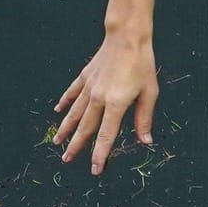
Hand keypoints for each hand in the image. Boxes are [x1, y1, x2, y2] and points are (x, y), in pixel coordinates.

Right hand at [54, 30, 158, 173]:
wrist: (127, 37)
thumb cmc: (142, 64)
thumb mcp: (150, 92)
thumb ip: (144, 118)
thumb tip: (145, 141)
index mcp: (116, 104)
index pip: (106, 135)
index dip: (100, 154)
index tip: (94, 169)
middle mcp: (98, 98)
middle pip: (85, 128)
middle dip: (76, 146)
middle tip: (66, 161)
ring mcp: (89, 87)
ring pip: (74, 113)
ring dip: (66, 129)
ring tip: (57, 142)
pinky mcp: (85, 76)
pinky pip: (72, 92)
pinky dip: (65, 102)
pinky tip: (57, 110)